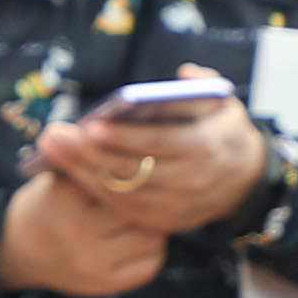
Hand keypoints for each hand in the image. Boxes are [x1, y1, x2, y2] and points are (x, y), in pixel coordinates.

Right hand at [0, 168, 167, 297]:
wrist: (21, 251)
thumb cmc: (49, 203)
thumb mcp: (59, 176)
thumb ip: (89, 160)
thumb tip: (135, 143)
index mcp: (64, 197)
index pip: (119, 179)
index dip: (136, 172)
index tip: (143, 167)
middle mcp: (77, 232)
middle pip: (139, 210)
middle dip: (149, 200)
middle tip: (154, 193)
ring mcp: (92, 263)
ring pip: (151, 238)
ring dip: (154, 226)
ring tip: (145, 217)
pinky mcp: (104, 284)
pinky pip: (148, 266)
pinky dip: (152, 251)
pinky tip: (140, 240)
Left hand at [36, 89, 268, 237]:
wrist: (244, 178)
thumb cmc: (220, 128)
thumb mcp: (224, 102)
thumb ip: (204, 86)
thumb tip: (185, 75)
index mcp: (208, 146)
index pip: (161, 143)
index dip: (126, 138)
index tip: (92, 126)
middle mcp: (193, 180)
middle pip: (134, 170)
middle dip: (90, 154)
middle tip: (54, 136)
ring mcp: (179, 206)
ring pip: (125, 192)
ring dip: (84, 173)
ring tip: (53, 151)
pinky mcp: (168, 222)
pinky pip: (125, 210)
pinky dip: (97, 191)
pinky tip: (72, 171)